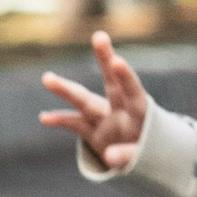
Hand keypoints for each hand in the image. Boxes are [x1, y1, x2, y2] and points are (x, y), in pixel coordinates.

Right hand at [41, 28, 147, 172]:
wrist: (146, 161)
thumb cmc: (152, 154)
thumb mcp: (146, 157)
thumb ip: (129, 156)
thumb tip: (109, 157)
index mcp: (141, 115)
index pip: (134, 93)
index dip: (126, 78)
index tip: (117, 61)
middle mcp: (121, 111)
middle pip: (112, 85)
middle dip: (105, 61)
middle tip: (100, 36)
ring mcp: (106, 120)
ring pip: (85, 102)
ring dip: (67, 91)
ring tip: (47, 78)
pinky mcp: (94, 132)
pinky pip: (75, 124)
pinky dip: (61, 121)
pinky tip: (44, 117)